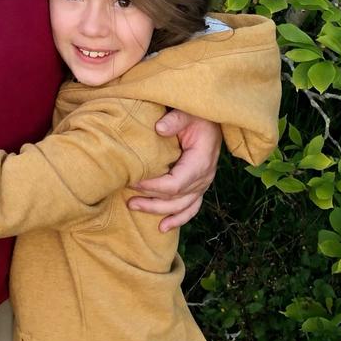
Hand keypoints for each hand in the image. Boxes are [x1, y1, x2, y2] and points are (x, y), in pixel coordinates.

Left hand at [128, 111, 220, 231]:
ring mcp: (202, 184)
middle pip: (175, 199)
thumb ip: (175, 120)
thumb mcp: (187, 113)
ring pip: (180, 207)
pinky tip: (163, 227)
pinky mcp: (199, 186)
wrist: (213, 119)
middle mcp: (203, 178)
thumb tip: (159, 128)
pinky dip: (178, 219)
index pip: (175, 184)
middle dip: (150, 201)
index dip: (153, 187)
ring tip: (134, 208)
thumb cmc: (197, 115)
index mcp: (200, 162)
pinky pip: (190, 208)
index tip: (133, 182)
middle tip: (128, 200)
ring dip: (158, 211)